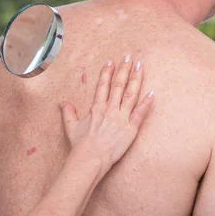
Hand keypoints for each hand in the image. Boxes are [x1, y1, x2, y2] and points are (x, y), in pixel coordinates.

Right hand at [60, 55, 153, 177]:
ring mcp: (121, 118)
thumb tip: (63, 103)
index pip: (103, 85)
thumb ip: (68, 113)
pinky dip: (146, 103)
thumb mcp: (71, 127)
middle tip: (129, 57)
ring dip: (136, 79)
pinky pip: (140, 114)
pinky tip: (152, 93)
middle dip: (124, 70)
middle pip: (119, 85)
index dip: (107, 72)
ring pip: (131, 94)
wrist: (90, 158)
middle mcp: (110, 109)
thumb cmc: (81, 145)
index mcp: (96, 108)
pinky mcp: (131, 129)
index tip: (111, 62)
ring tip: (140, 67)